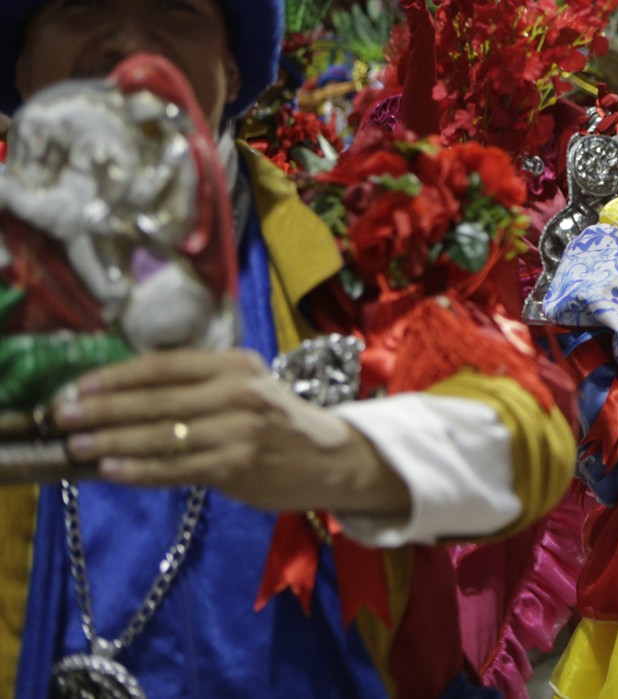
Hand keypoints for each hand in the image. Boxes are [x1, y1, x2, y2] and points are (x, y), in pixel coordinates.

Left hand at [53, 349, 410, 516]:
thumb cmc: (281, 423)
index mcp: (238, 365)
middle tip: (65, 416)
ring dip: (113, 441)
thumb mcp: (248, 388)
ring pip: (164, 435)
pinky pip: (178, 468)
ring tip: (77, 446)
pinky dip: (141, 469)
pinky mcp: (239, 465)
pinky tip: (113, 469)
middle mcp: (240, 392)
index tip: (79, 385)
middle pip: (159, 399)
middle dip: (105, 409)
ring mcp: (241, 430)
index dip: (118, 376)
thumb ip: (199, 388)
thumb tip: (126, 396)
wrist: (335, 457)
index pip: (167, 366)